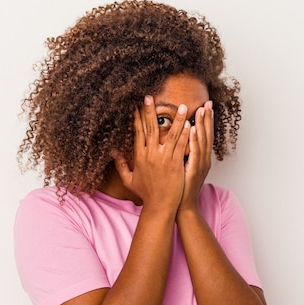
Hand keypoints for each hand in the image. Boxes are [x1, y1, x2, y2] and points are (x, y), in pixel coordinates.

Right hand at [114, 95, 190, 210]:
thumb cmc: (146, 194)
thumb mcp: (129, 180)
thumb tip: (113, 153)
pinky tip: (190, 125)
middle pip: (150, 129)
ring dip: (177, 120)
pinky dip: (186, 135)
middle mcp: (150, 155)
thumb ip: (121, 165)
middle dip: (150, 112)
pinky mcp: (176, 164)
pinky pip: (181, 146)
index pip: (138, 133)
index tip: (137, 106)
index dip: (137, 118)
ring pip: (171, 135)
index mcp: (140, 157)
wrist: (159, 207)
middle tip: (149, 97)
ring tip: (182, 107)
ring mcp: (164, 159)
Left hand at [179, 101, 213, 212]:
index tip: (204, 105)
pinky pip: (194, 152)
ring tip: (201, 109)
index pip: (204, 135)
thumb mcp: (181, 167)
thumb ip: (180, 153)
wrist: (182, 206)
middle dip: (207, 118)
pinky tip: (193, 129)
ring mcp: (199, 164)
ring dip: (202, 124)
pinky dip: (195, 139)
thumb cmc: (179, 187)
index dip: (205, 120)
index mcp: (200, 157)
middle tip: (207, 102)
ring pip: (202, 140)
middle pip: (206, 134)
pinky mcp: (193, 169)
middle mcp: (203, 159)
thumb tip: (176, 141)